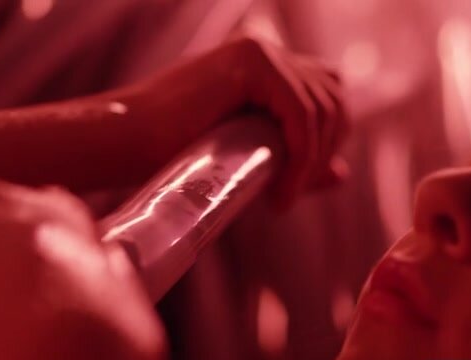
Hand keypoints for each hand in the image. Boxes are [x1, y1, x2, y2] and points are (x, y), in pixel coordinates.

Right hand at [137, 37, 348, 207]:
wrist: (128, 143)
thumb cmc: (175, 153)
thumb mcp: (251, 158)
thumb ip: (297, 161)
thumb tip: (342, 175)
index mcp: (266, 66)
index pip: (326, 97)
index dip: (325, 143)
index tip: (296, 186)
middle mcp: (267, 50)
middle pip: (333, 100)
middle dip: (323, 152)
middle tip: (289, 193)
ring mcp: (260, 51)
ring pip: (322, 108)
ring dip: (312, 161)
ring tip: (281, 198)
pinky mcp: (251, 61)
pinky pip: (301, 113)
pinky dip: (301, 157)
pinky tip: (281, 191)